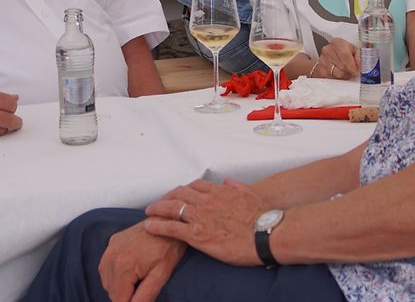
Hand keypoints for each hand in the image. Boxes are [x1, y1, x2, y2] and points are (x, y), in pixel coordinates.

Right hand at [98, 223, 186, 301]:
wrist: (169, 222)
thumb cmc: (168, 248)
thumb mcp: (160, 276)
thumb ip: (144, 296)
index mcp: (123, 266)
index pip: (118, 298)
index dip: (130, 301)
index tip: (140, 295)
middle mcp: (112, 256)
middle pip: (111, 291)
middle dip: (125, 294)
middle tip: (143, 285)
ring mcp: (110, 248)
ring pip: (107, 280)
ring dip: (119, 284)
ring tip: (138, 277)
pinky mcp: (112, 242)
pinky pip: (106, 266)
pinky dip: (115, 272)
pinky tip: (130, 268)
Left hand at [142, 178, 264, 266]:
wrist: (266, 234)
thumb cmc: (263, 217)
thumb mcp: (251, 195)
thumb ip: (237, 187)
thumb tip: (228, 181)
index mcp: (220, 192)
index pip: (195, 186)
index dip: (184, 189)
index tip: (178, 193)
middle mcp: (207, 201)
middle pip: (180, 193)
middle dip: (167, 196)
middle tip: (160, 202)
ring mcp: (200, 217)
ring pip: (172, 207)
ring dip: (158, 208)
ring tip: (149, 211)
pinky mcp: (196, 234)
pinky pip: (171, 227)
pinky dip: (157, 225)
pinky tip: (149, 226)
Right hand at [316, 38, 358, 79]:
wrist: (329, 57)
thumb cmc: (343, 53)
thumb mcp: (353, 50)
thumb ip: (360, 56)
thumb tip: (363, 64)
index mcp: (337, 43)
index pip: (345, 55)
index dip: (353, 64)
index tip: (357, 69)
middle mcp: (328, 50)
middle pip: (343, 66)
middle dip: (351, 70)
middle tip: (353, 69)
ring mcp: (323, 60)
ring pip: (339, 74)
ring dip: (345, 74)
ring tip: (345, 69)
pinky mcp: (321, 70)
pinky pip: (334, 78)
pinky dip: (339, 77)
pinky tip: (339, 72)